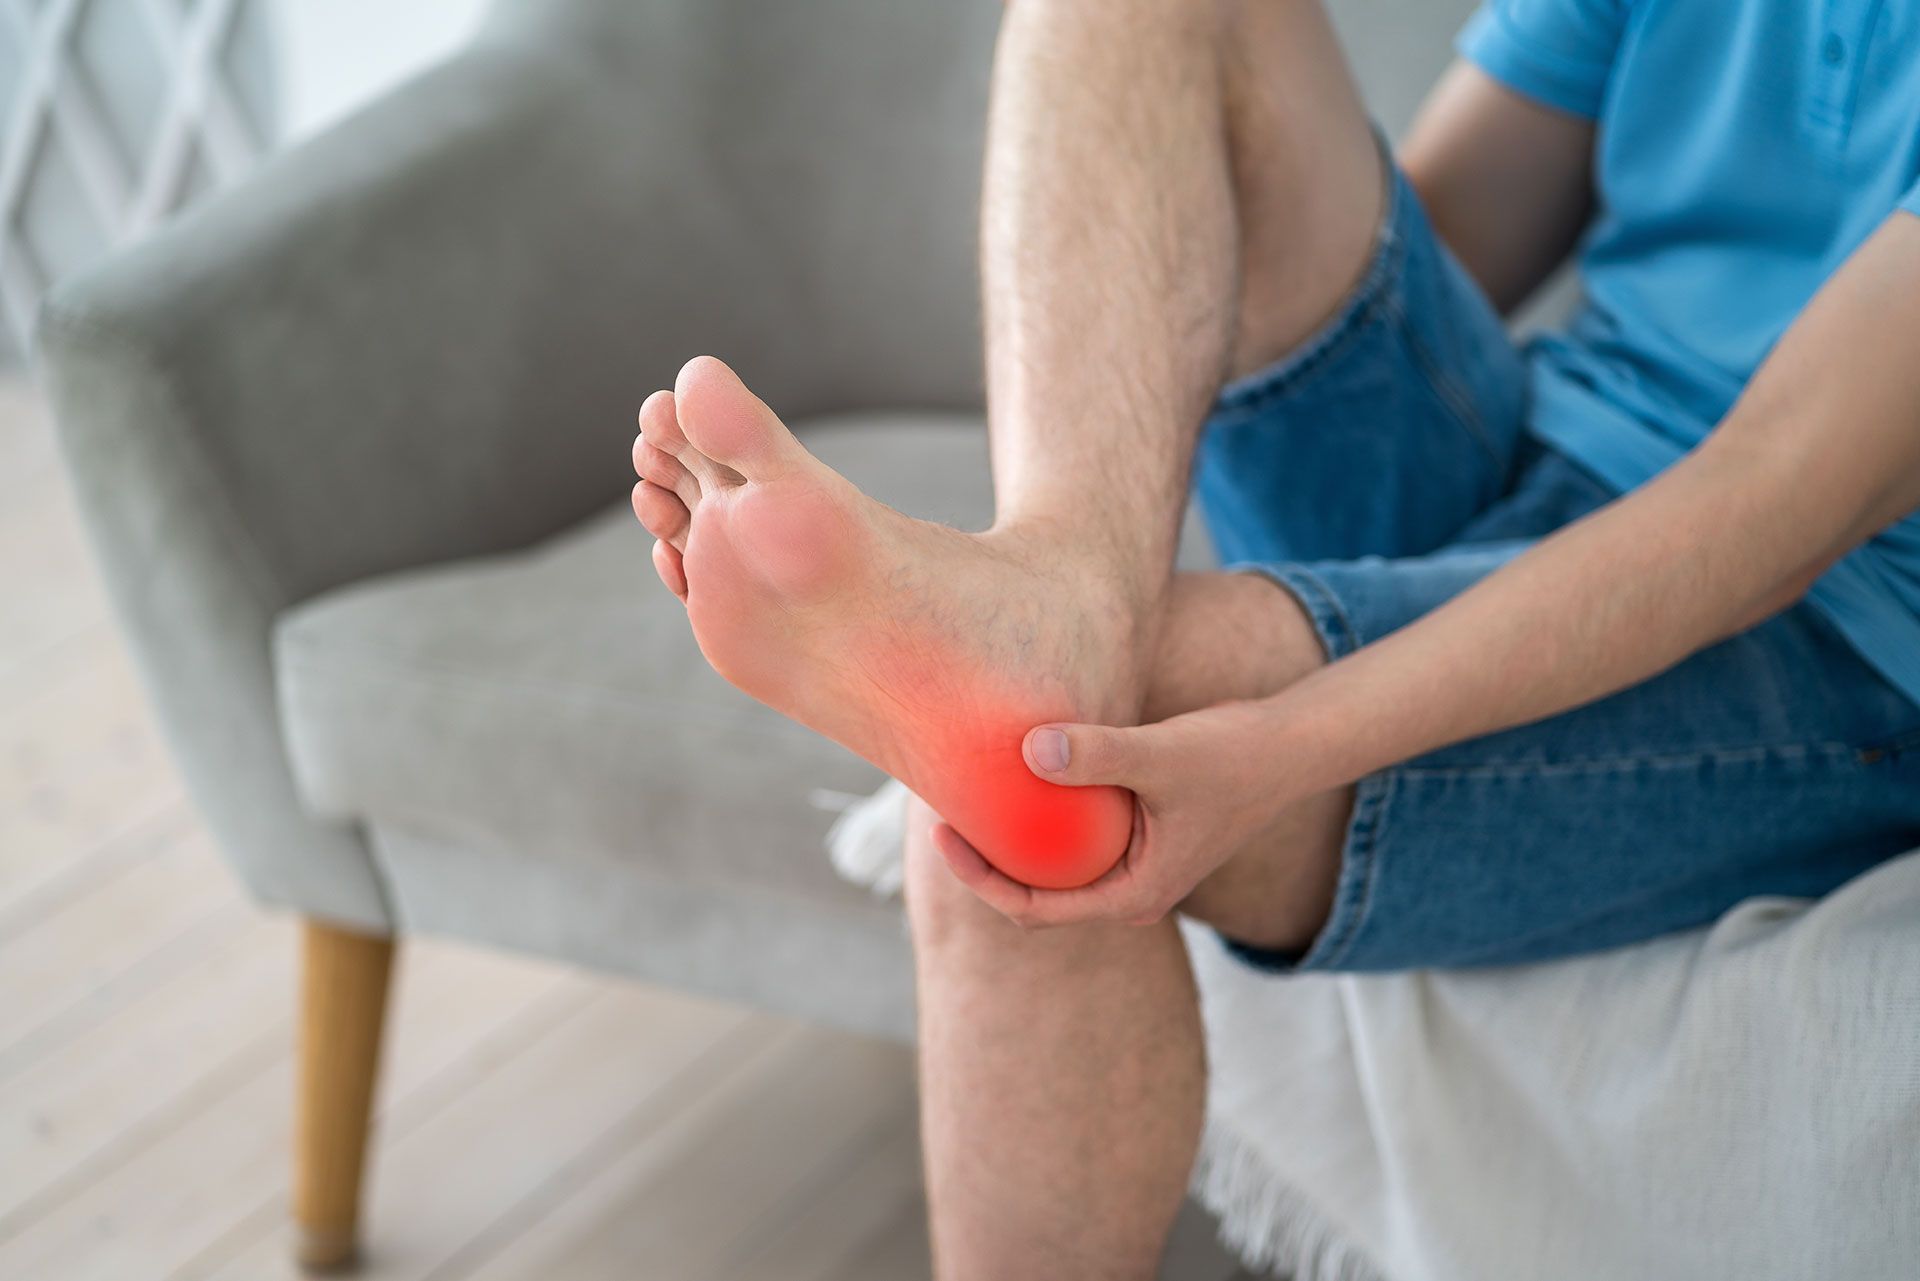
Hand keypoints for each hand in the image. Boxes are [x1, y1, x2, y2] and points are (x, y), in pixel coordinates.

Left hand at [932, 702, 1291, 927]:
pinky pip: (1068, 836)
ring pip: (1050, 863)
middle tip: (939, 809)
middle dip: (984, 858)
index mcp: (1131, 895)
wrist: (1285, 746)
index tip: (942, 834)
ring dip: (1008, 835)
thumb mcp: (1161, 754)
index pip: (1033, 910)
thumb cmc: (1231, 756)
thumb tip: (1029, 749)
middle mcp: (1126, 890)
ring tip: (964, 792)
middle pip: (1034, 891)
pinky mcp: (1132, 835)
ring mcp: (1130, 864)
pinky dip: (1037, 814)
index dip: (980, 879)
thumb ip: (1098, 753)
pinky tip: (1011, 774)